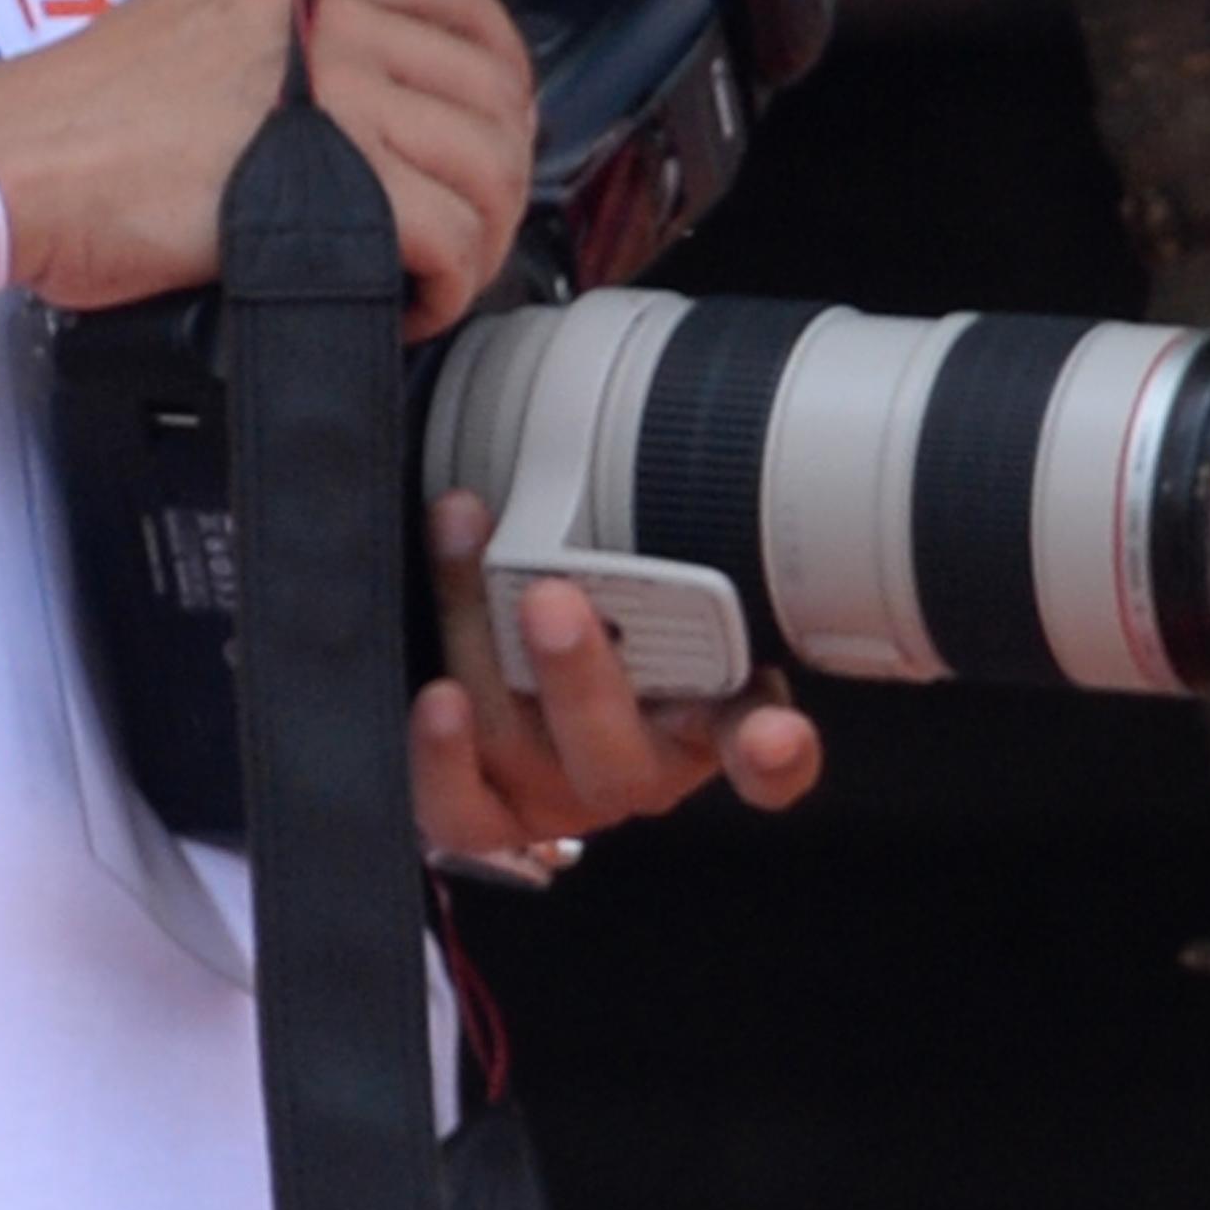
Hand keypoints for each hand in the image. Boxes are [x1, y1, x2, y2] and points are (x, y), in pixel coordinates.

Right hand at [0, 0, 532, 335]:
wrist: (8, 164)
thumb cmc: (71, 125)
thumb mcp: (181, 32)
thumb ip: (269, 46)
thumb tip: (346, 102)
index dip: (500, 57)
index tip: (502, 115)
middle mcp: (319, 17)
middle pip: (483, 83)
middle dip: (503, 168)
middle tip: (474, 224)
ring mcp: (326, 90)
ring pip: (479, 160)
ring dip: (481, 233)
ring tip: (439, 275)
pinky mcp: (325, 177)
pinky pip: (444, 232)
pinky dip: (447, 282)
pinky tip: (409, 305)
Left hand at [408, 491, 822, 868]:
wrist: (514, 652)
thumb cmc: (607, 583)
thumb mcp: (650, 547)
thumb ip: (658, 507)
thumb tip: (656, 397)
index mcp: (707, 711)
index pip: (765, 752)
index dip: (773, 753)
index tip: (774, 733)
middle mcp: (638, 763)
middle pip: (622, 756)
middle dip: (582, 678)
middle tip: (551, 597)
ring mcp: (557, 792)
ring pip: (525, 756)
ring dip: (484, 656)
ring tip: (463, 554)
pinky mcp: (489, 810)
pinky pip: (461, 812)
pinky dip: (441, 761)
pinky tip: (435, 697)